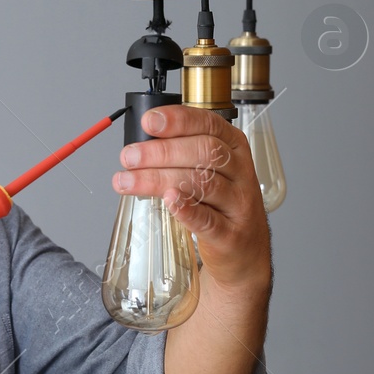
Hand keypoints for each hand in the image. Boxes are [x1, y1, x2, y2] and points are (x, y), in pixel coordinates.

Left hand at [112, 105, 270, 292]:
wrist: (245, 252)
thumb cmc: (221, 205)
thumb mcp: (212, 171)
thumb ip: (183, 155)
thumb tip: (139, 147)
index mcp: (234, 148)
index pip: (209, 124)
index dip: (178, 120)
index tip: (149, 122)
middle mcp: (241, 172)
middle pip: (204, 152)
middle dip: (160, 152)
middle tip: (129, 157)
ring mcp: (239, 204)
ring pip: (202, 184)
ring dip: (159, 179)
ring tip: (128, 181)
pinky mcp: (230, 235)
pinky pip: (208, 220)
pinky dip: (186, 209)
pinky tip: (168, 201)